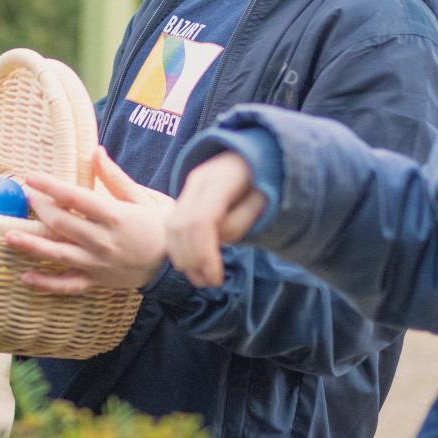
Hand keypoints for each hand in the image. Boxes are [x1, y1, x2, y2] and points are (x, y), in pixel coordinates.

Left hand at [5, 146, 170, 293]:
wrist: (176, 264)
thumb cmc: (160, 225)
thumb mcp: (142, 197)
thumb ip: (115, 177)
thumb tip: (95, 152)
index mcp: (114, 216)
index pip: (75, 197)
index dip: (50, 186)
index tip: (30, 177)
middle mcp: (103, 240)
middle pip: (62, 223)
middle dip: (40, 208)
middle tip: (25, 196)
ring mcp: (98, 263)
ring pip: (58, 254)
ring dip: (32, 245)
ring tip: (9, 236)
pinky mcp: (97, 280)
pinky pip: (68, 285)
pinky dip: (46, 284)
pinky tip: (26, 277)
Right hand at [165, 152, 265, 287]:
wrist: (253, 154)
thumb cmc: (265, 179)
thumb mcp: (266, 197)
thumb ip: (243, 218)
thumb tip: (219, 239)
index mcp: (220, 178)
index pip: (201, 221)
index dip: (204, 254)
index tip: (216, 278)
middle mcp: (198, 181)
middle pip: (181, 227)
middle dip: (192, 260)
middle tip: (209, 283)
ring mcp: (188, 188)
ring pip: (171, 227)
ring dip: (182, 257)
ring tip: (200, 278)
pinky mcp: (184, 197)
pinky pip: (171, 226)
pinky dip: (178, 248)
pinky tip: (191, 264)